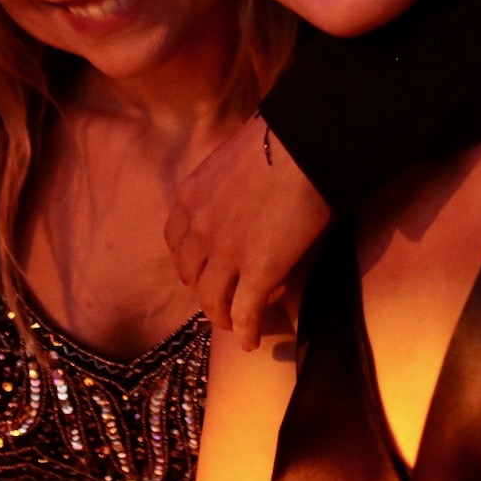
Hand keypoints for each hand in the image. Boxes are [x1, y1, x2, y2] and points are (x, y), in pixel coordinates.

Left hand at [165, 116, 330, 350]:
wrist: (304, 144)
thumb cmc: (280, 139)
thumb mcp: (235, 160)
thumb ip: (229, 183)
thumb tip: (248, 187)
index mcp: (191, 198)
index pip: (177, 240)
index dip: (189, 260)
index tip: (201, 268)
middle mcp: (199, 229)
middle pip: (191, 274)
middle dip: (203, 289)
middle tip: (219, 297)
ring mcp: (226, 254)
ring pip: (213, 300)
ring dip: (222, 316)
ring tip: (234, 324)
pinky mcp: (258, 272)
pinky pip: (245, 312)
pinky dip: (247, 331)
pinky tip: (253, 341)